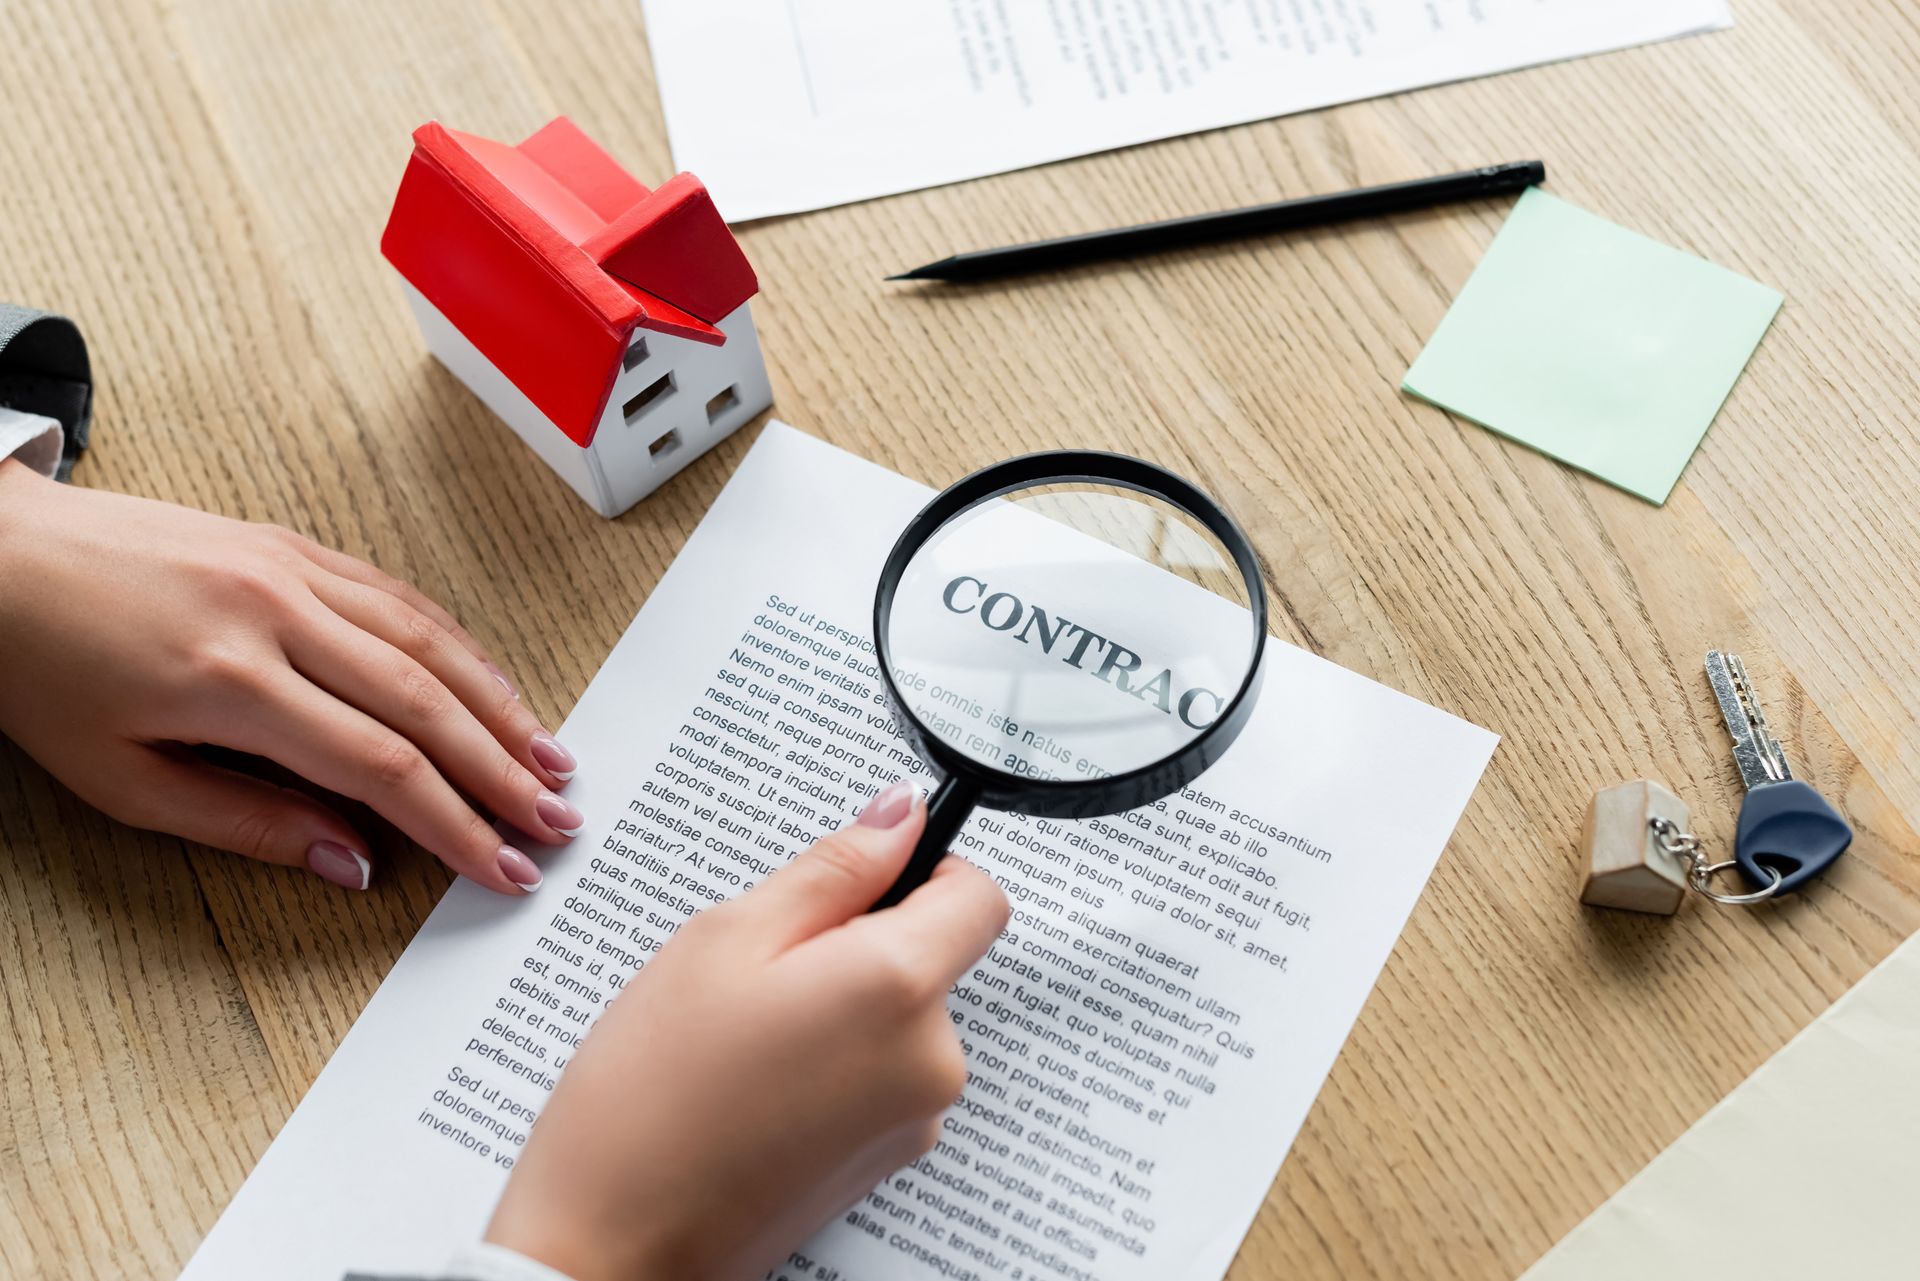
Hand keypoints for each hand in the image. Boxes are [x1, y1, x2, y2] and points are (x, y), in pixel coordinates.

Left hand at [0, 459, 578, 892]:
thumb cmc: (39, 671)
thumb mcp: (120, 778)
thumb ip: (246, 823)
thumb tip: (354, 864)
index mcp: (228, 683)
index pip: (379, 765)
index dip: (455, 824)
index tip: (502, 866)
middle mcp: (275, 615)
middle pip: (425, 702)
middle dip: (503, 772)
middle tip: (558, 822)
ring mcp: (290, 569)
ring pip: (429, 641)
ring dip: (502, 705)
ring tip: (552, 759)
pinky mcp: (292, 544)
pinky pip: (399, 596)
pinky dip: (459, 646)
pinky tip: (494, 686)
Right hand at [486, 782, 1010, 1280]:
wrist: (610, 1248)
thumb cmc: (649, 1094)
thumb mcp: (727, 937)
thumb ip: (834, 868)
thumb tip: (901, 816)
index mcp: (899, 987)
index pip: (979, 895)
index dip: (924, 869)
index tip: (858, 877)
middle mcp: (930, 1060)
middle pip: (931, 956)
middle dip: (857, 942)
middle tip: (755, 971)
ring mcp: (914, 1120)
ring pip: (897, 1016)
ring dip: (837, 1004)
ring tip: (740, 1037)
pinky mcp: (886, 1161)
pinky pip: (878, 1074)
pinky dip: (829, 1061)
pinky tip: (752, 1083)